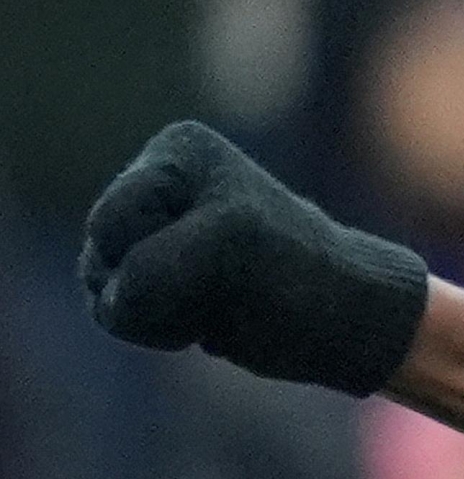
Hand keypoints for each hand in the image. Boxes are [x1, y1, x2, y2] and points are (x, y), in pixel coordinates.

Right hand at [79, 121, 429, 395]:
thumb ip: (148, 270)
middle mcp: (160, 181)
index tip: (237, 256)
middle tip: (231, 283)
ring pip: (103, 288)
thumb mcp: (227, 250)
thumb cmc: (299, 275)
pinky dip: (160, 326)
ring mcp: (154, 229)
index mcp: (181, 151)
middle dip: (157, 285)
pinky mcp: (156, 275)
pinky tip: (206, 316)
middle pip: (101, 251)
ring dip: (160, 311)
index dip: (167, 255)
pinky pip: (119, 314)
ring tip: (222, 299)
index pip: (116, 224)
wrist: (346, 320)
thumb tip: (112, 301)